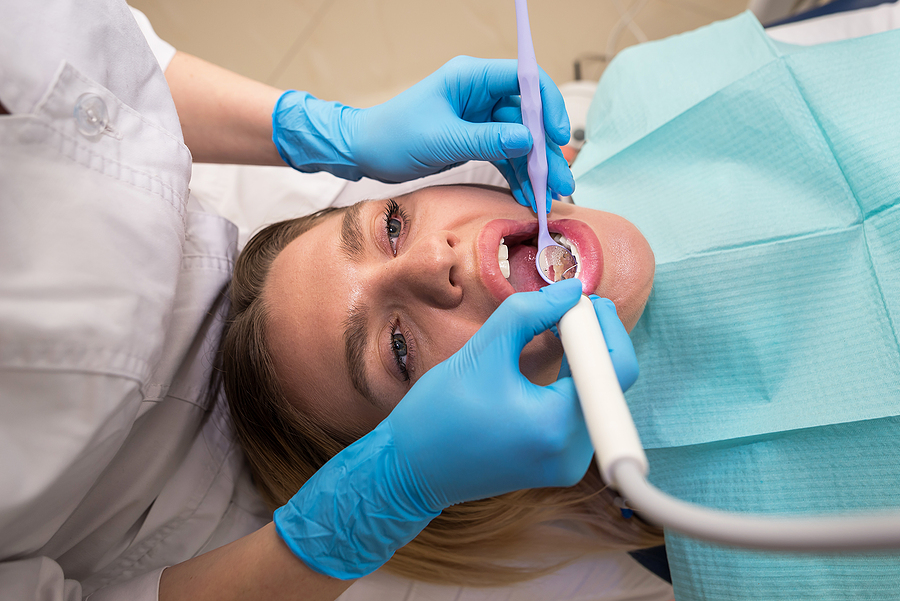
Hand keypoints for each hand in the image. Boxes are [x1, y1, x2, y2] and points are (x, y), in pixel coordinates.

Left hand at [271, 56, 573, 208]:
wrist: (365, 152)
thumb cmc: (393, 136)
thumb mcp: (441, 139)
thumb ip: (486, 139)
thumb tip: (527, 140)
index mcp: (472, 77)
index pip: (525, 80)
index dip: (548, 107)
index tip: (559, 137)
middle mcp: (481, 93)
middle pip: (528, 117)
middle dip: (546, 151)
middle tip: (563, 182)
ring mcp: (480, 118)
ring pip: (520, 141)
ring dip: (537, 169)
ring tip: (552, 198)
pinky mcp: (476, 140)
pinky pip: (505, 156)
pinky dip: (517, 176)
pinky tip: (529, 196)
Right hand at [273, 280, 639, 578]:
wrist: (410, 469)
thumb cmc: (439, 413)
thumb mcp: (483, 350)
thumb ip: (531, 311)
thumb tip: (571, 290)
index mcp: (557, 424)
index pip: (616, 367)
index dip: (604, 325)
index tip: (579, 298)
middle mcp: (573, 452)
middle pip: (609, 382)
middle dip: (592, 339)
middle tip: (565, 309)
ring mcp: (566, 464)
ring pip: (595, 397)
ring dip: (582, 360)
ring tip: (553, 332)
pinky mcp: (556, 465)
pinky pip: (579, 414)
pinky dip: (570, 384)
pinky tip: (548, 363)